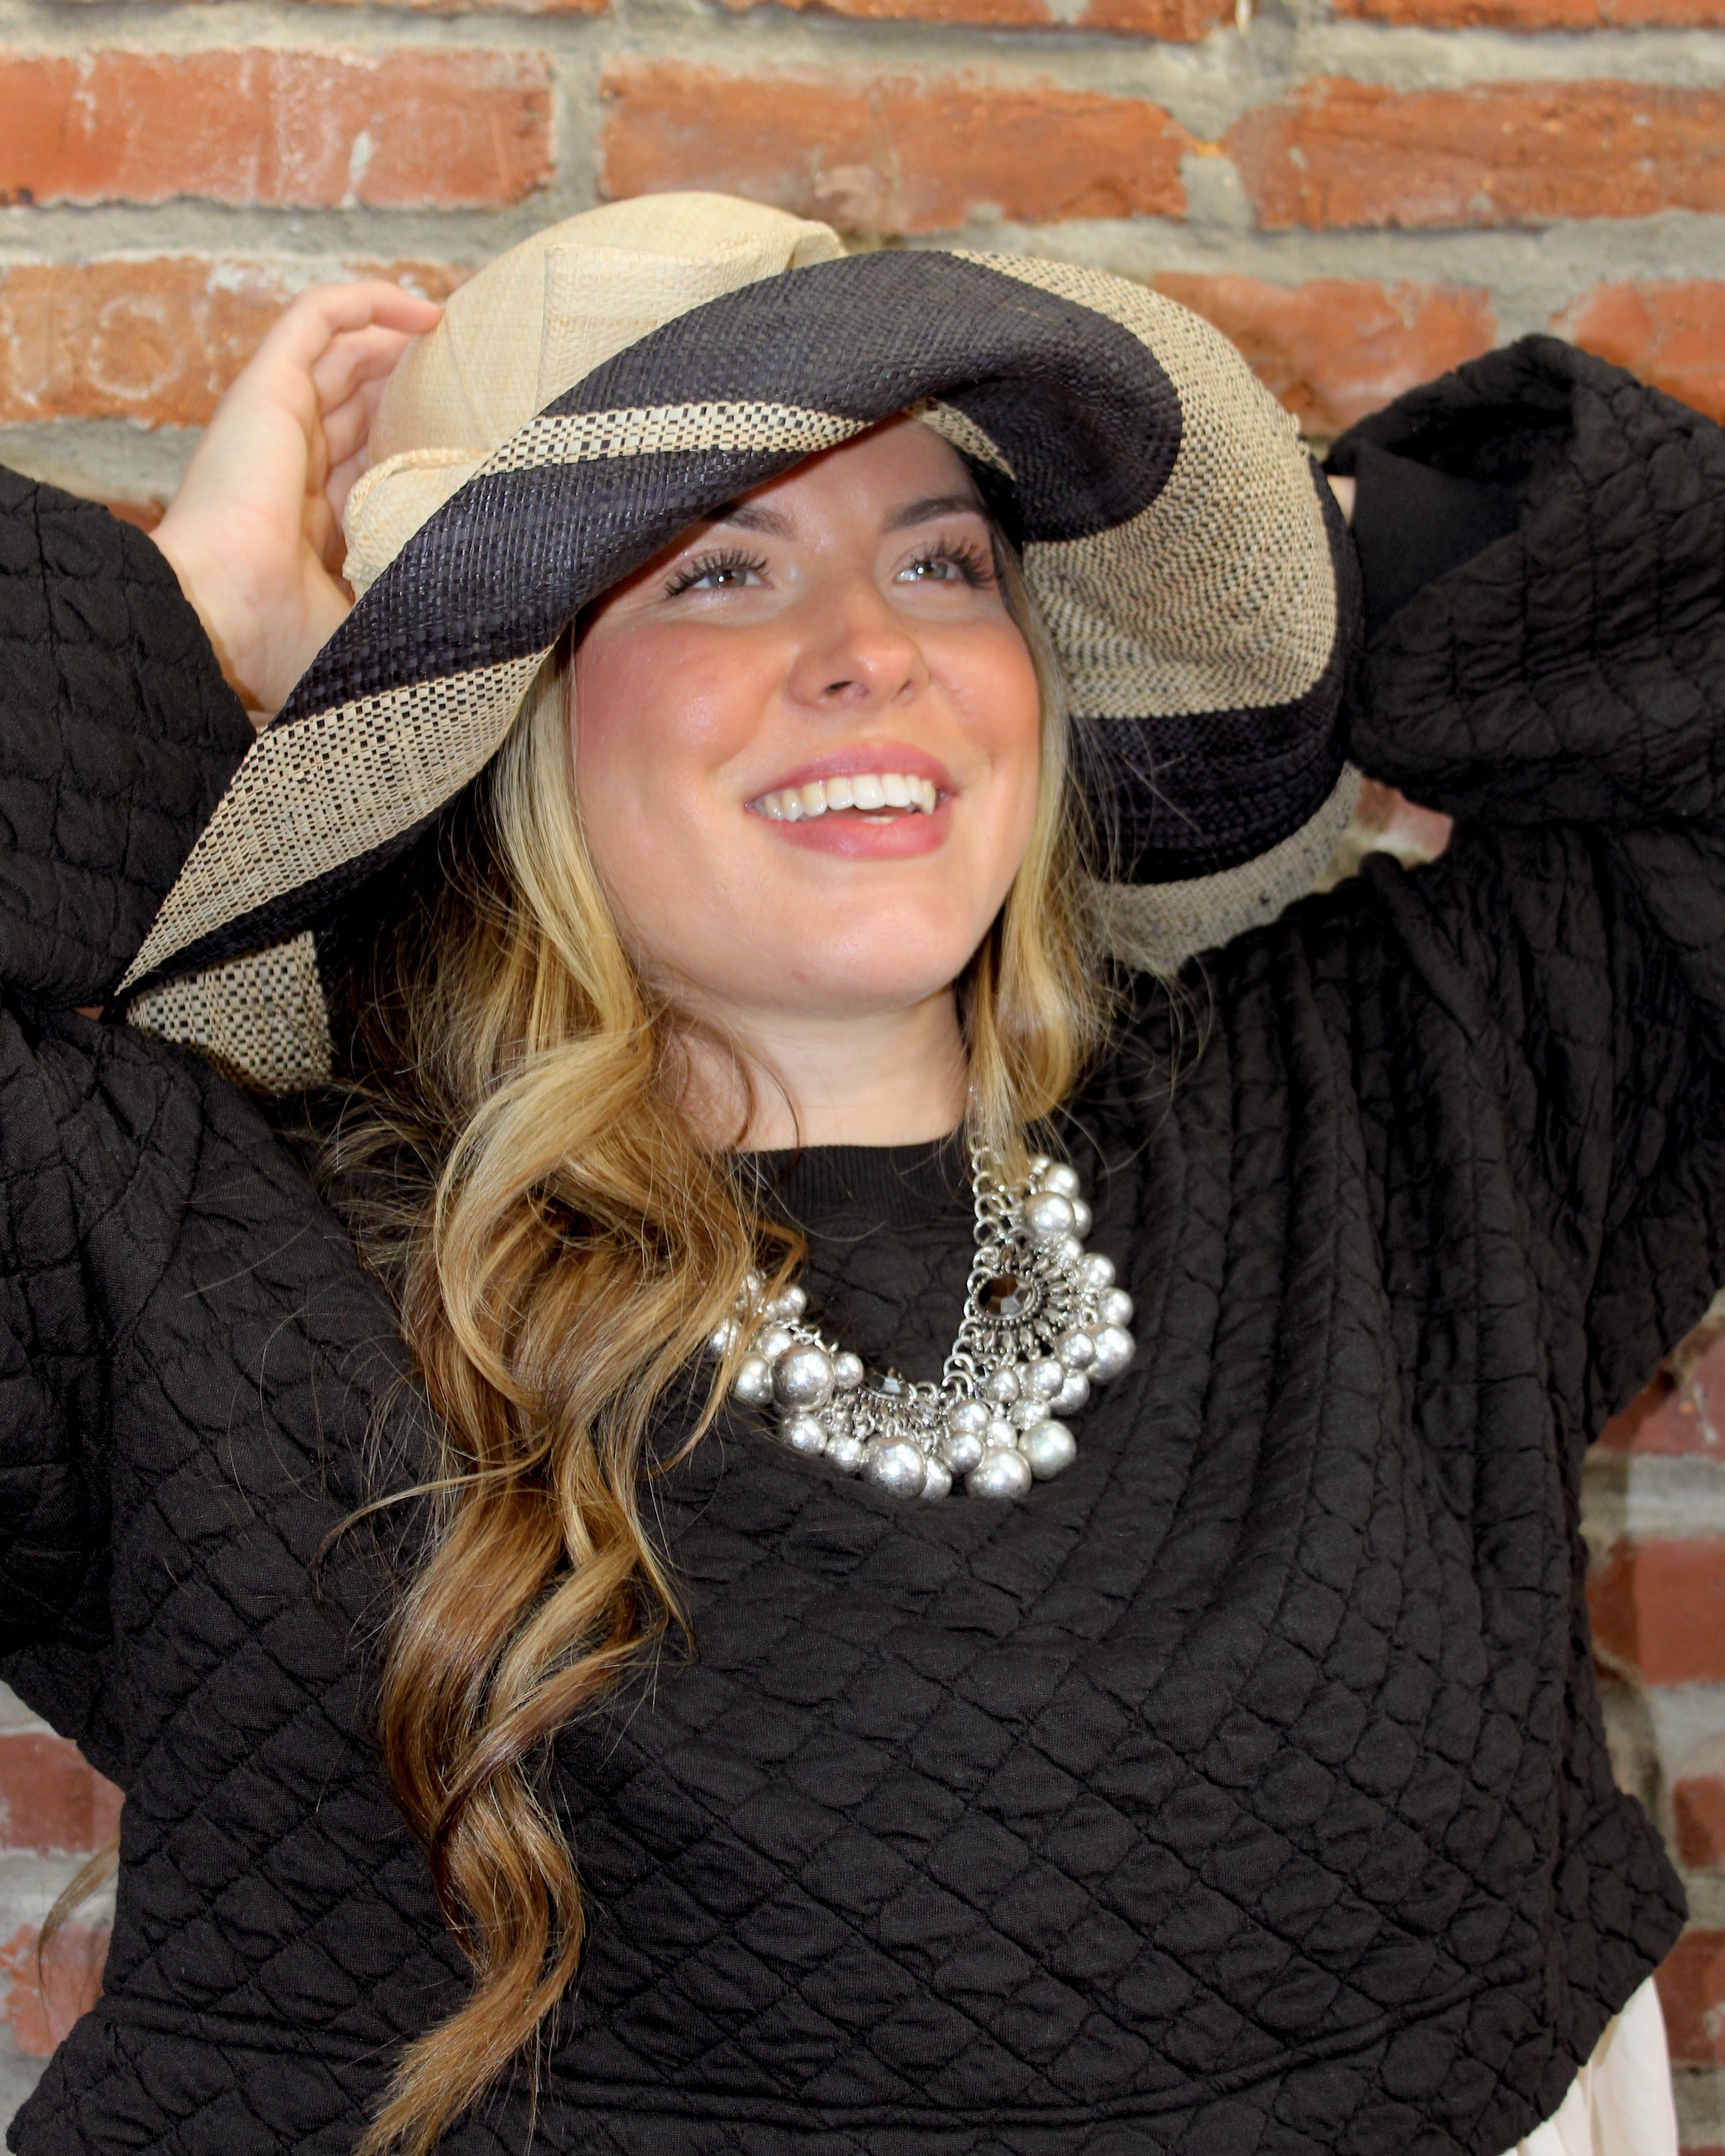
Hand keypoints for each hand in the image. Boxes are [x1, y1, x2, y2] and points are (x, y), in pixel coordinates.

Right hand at [152, 281, 442, 716]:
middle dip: (414, 392)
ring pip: (343, 356)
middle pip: (360, 407)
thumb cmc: (285, 642)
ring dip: (399, 345)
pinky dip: (366, 304)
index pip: (368, 468)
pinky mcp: (266, 388)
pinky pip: (315, 319)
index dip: (416, 450)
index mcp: (311, 528)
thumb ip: (415, 605)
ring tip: (460, 344)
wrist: (225, 621)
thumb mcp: (373, 626)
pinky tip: (426, 311)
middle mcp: (293, 470)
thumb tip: (489, 611)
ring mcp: (278, 425)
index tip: (474, 450)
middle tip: (477, 390)